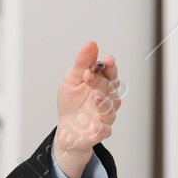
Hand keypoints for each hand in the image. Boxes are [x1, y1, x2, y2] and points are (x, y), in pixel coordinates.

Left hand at [53, 41, 121, 177]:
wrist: (66, 127)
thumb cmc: (72, 102)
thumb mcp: (72, 79)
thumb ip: (82, 63)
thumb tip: (91, 44)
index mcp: (103, 84)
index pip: (111, 73)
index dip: (110, 66)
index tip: (106, 59)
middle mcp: (107, 99)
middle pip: (110, 88)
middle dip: (101, 81)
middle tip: (89, 75)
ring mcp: (105, 116)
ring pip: (110, 109)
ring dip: (104, 102)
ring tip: (96, 95)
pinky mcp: (99, 132)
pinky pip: (104, 131)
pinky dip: (103, 128)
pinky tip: (99, 125)